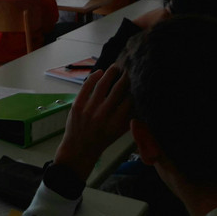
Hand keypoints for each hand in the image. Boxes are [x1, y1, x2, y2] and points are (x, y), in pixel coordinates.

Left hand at [54, 65, 131, 180]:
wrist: (79, 149)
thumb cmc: (103, 140)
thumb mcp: (120, 132)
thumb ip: (130, 117)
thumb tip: (139, 99)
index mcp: (116, 123)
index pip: (129, 100)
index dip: (134, 88)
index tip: (138, 80)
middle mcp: (103, 115)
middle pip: (117, 90)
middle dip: (125, 77)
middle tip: (129, 68)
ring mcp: (88, 109)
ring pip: (102, 85)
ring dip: (110, 73)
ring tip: (115, 66)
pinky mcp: (77, 105)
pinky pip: (86, 87)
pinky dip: (93, 77)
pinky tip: (100, 72)